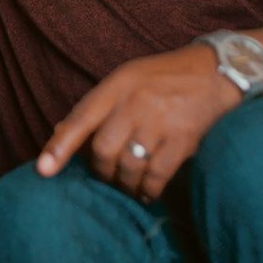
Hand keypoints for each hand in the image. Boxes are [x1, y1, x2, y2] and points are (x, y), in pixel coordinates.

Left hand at [36, 44, 240, 202]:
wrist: (218, 71)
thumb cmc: (166, 77)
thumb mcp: (127, 79)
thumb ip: (97, 106)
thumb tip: (59, 133)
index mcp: (117, 85)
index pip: (81, 118)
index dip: (59, 147)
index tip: (43, 171)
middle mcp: (136, 102)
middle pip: (103, 151)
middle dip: (101, 172)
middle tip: (108, 177)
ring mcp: (160, 121)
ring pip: (128, 166)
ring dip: (125, 184)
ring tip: (128, 186)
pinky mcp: (183, 139)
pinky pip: (156, 175)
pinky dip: (148, 190)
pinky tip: (148, 192)